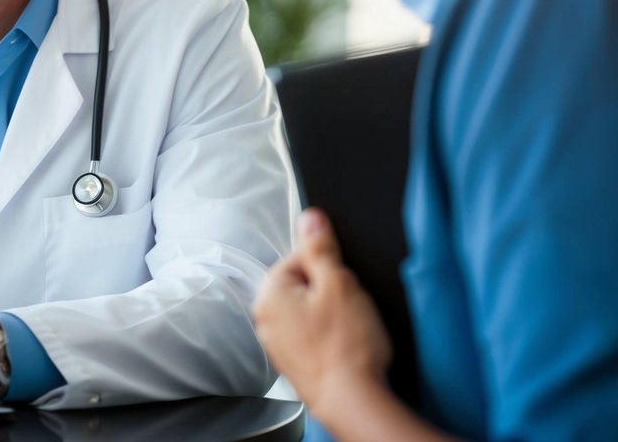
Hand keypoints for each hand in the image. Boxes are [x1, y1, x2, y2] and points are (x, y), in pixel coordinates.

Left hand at [254, 209, 391, 417]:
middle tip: (347, 308)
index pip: (297, 257)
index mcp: (269, 293)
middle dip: (327, 291)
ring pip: (307, 311)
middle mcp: (264, 318)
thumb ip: (320, 247)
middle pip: (301, 284)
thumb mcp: (338, 282)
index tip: (341, 283)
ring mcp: (276, 344)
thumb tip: (309, 217)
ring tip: (347, 330)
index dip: (326, 267)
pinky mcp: (293, 363)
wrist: (353, 400)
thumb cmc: (346, 345)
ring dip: (327, 315)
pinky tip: (342, 347)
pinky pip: (310, 336)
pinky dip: (326, 338)